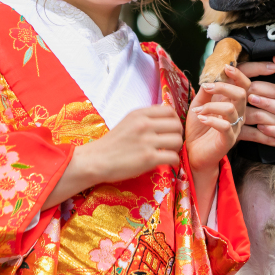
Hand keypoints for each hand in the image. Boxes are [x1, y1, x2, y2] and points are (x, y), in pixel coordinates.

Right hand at [43, 106, 182, 208]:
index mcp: (139, 114)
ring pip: (177, 141)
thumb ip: (145, 118)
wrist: (96, 160)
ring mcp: (147, 141)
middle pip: (177, 125)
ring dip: (176, 149)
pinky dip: (174, 162)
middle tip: (172, 144)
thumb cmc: (112, 143)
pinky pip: (173, 157)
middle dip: (177, 135)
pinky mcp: (148, 158)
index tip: (171, 130)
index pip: (169, 111)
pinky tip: (168, 164)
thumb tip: (166, 118)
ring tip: (169, 153)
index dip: (174, 121)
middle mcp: (144, 124)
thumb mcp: (128, 122)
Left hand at [185, 65, 249, 224]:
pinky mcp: (228, 141)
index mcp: (231, 104)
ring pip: (231, 109)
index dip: (239, 75)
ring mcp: (234, 128)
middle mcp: (237, 115)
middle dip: (223, 87)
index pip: (243, 86)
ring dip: (211, 106)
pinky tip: (201, 118)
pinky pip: (225, 126)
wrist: (191, 152)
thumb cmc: (196, 129)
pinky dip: (212, 119)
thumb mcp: (198, 105)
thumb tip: (209, 80)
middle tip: (207, 88)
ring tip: (197, 111)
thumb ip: (205, 94)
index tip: (226, 67)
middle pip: (241, 94)